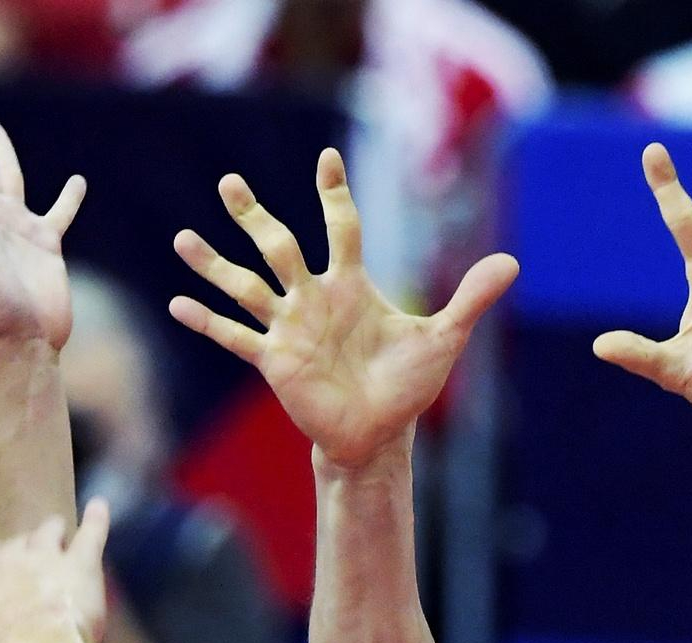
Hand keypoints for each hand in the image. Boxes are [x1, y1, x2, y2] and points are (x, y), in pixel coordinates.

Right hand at [0, 499, 111, 642]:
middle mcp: (11, 556)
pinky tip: (102, 507)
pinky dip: (98, 517)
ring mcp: (47, 555)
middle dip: (26, 549)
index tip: (0, 569)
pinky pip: (93, 530)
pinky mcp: (82, 562)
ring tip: (61, 531)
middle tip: (35, 558)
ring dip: (55, 532)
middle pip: (19, 542)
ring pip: (51, 530)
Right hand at [169, 148, 518, 468]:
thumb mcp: (443, 339)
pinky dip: (208, 322)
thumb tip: (512, 262)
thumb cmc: (407, 386)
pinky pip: (236, 336)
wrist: (378, 434)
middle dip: (254, 216)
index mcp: (351, 286)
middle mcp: (314, 299)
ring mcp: (289, 328)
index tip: (328, 160)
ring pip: (246, 287)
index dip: (335, 196)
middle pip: (279, 246)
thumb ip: (471, 298)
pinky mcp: (275, 360)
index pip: (341, 229)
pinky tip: (178, 305)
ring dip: (214, 265)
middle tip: (229, 182)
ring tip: (182, 238)